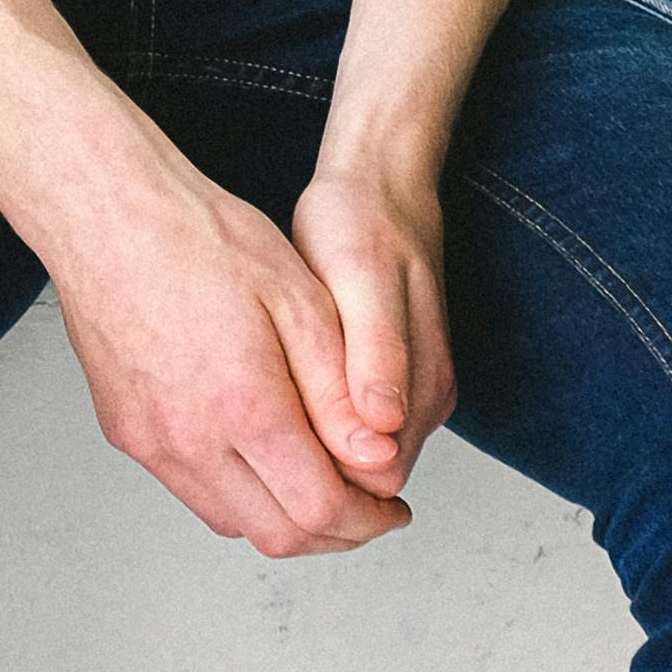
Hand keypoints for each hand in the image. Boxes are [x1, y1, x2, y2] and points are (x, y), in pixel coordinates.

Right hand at [43, 130, 414, 557]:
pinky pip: (193, 490)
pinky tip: (262, 456)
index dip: (369, 518)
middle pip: (278, 534)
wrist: (107, 214)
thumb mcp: (300, 301)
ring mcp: (151, 442)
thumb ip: (340, 392)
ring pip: (232, 521)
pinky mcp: (126, 432)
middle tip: (368, 506)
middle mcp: (190, 440)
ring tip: (320, 481)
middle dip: (336, 532)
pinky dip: (239, 493)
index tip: (392, 505)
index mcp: (243, 406)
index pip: (320, 509)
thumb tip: (374, 460)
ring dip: (285, 517)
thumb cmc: (201, 239)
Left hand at [289, 152, 458, 497]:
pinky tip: (279, 394)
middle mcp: (423, 404)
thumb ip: (376, 354)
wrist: (381, 190)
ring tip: (260, 412)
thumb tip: (382, 425)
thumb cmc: (362, 227)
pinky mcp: (390, 385)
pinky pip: (350, 430)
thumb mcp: (361, 280)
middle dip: (311, 470)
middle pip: (365, 481)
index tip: (263, 447)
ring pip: (355, 460)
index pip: (375, 478)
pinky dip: (314, 422)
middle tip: (249, 433)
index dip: (321, 477)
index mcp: (422, 388)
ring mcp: (409, 398)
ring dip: (311, 448)